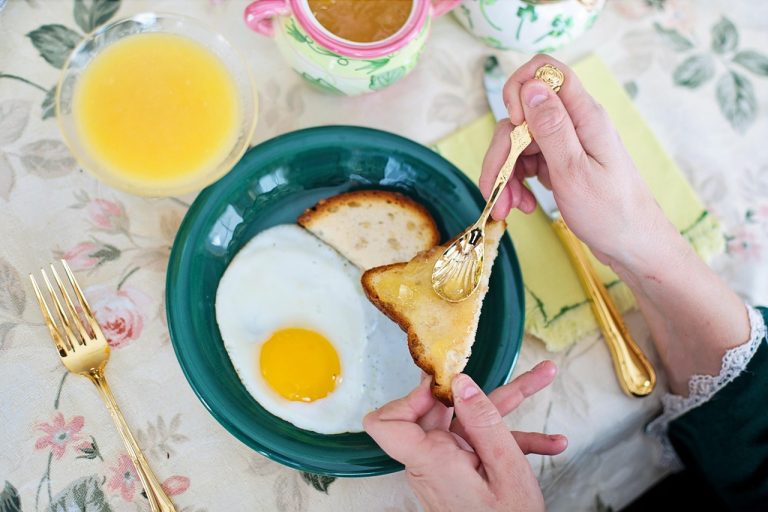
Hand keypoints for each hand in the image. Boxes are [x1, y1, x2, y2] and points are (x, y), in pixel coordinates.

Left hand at [364, 361, 565, 511]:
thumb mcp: (506, 469)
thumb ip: (484, 423)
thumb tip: (460, 383)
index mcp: (431, 459)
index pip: (386, 422)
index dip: (409, 397)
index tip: (444, 384)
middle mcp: (431, 459)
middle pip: (442, 409)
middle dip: (483, 388)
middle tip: (515, 368)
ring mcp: (446, 465)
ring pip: (470, 422)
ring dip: (509, 406)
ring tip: (542, 379)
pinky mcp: (461, 470)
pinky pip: (480, 445)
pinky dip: (513, 440)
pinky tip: (549, 442)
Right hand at [479, 54, 682, 274]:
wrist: (633, 247)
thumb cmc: (611, 213)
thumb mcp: (574, 171)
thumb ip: (551, 127)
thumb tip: (530, 87)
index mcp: (584, 116)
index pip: (546, 72)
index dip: (519, 89)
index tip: (512, 124)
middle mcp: (574, 124)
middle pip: (522, 117)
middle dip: (502, 153)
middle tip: (495, 191)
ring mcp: (567, 144)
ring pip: (520, 143)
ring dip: (506, 175)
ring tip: (510, 208)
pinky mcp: (561, 163)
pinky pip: (528, 162)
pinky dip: (517, 184)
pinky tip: (522, 205)